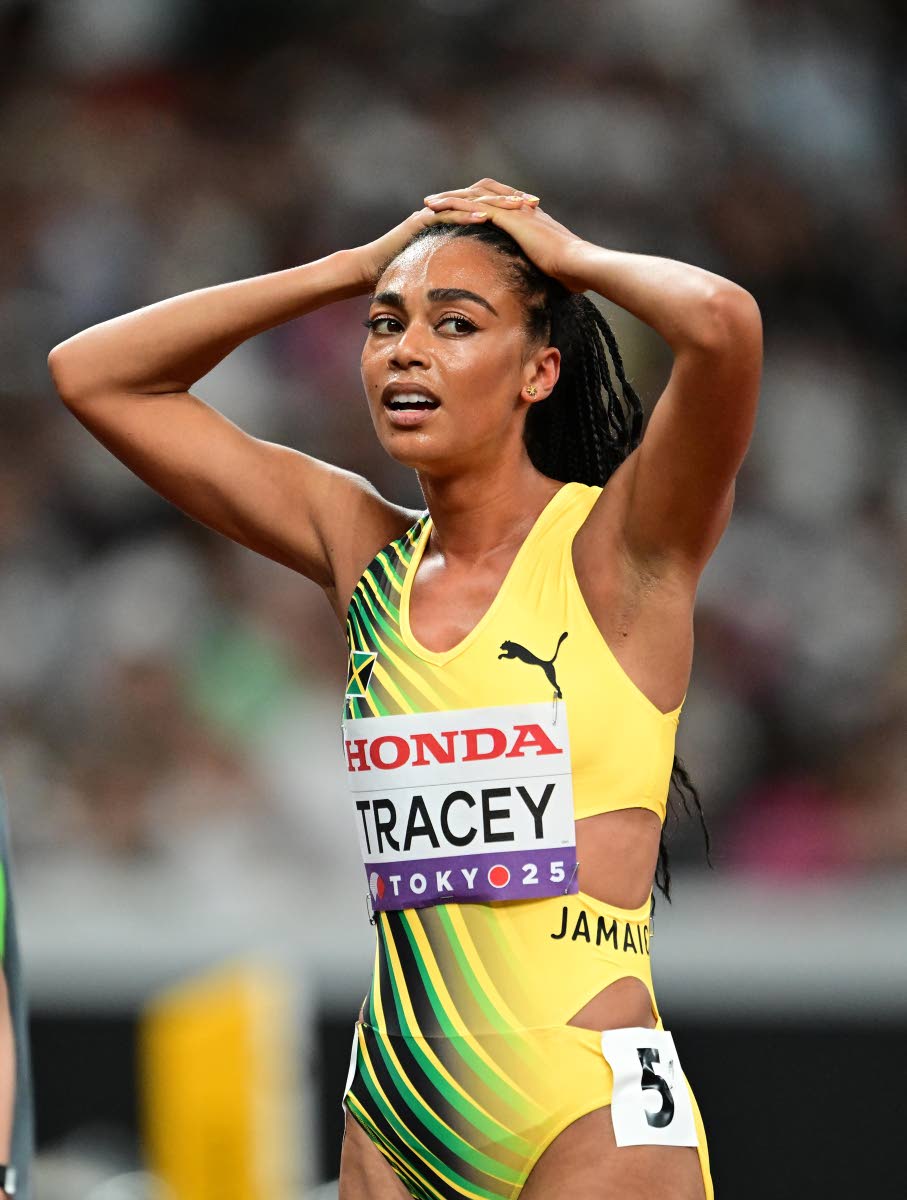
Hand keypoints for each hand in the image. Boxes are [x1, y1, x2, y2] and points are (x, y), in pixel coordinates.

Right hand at [349, 179, 539, 288]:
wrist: (369, 269)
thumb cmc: (404, 274)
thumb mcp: (441, 270)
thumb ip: (461, 268)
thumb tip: (486, 283)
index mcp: (455, 220)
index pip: (488, 209)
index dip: (512, 209)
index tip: (537, 213)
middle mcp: (445, 210)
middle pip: (483, 198)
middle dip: (510, 199)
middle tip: (535, 202)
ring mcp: (432, 213)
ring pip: (468, 201)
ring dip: (495, 202)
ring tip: (518, 205)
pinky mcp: (420, 221)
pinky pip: (448, 214)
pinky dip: (467, 214)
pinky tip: (486, 216)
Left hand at [424, 178, 590, 291]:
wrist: (580, 265)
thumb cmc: (573, 275)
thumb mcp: (554, 272)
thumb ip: (544, 273)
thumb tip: (543, 290)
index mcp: (532, 219)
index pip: (501, 205)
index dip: (481, 206)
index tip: (463, 211)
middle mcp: (522, 209)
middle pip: (484, 193)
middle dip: (460, 196)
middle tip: (438, 201)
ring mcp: (516, 211)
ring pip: (475, 196)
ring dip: (450, 197)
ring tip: (428, 202)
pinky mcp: (510, 218)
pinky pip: (474, 206)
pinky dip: (453, 204)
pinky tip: (435, 208)